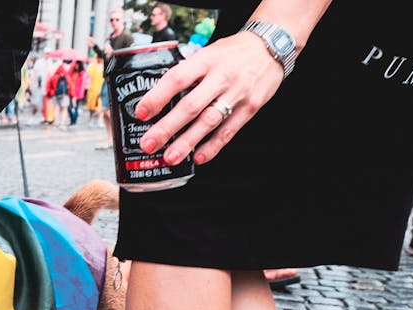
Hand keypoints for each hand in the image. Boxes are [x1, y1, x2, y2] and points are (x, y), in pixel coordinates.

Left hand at [135, 32, 283, 165]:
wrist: (271, 47)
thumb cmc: (233, 53)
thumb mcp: (208, 52)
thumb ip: (188, 72)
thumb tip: (159, 98)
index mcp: (206, 59)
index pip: (177, 78)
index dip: (158, 96)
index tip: (141, 113)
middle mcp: (221, 77)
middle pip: (191, 105)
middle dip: (167, 128)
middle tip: (148, 144)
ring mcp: (237, 94)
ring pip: (209, 122)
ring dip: (187, 142)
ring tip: (170, 158)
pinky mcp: (250, 108)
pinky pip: (229, 131)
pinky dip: (213, 146)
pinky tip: (198, 158)